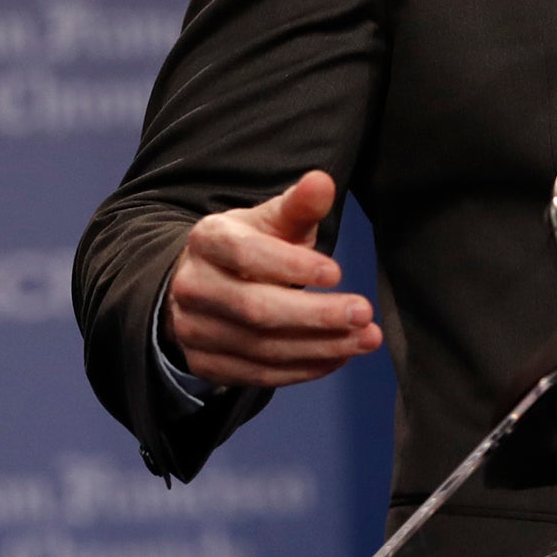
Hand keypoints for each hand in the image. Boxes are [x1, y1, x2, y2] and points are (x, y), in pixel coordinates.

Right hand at [165, 170, 383, 388]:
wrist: (202, 284)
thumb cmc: (250, 247)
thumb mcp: (271, 220)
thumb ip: (299, 206)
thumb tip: (321, 181)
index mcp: (208, 240)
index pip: (246, 254)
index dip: (292, 266)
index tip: (338, 272)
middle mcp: (192, 286)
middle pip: (255, 308)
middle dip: (315, 315)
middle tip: (364, 314)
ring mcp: (193, 330)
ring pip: (261, 347)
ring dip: (319, 347)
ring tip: (364, 339)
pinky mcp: (204, 364)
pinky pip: (257, 374)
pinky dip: (302, 370)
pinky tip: (338, 357)